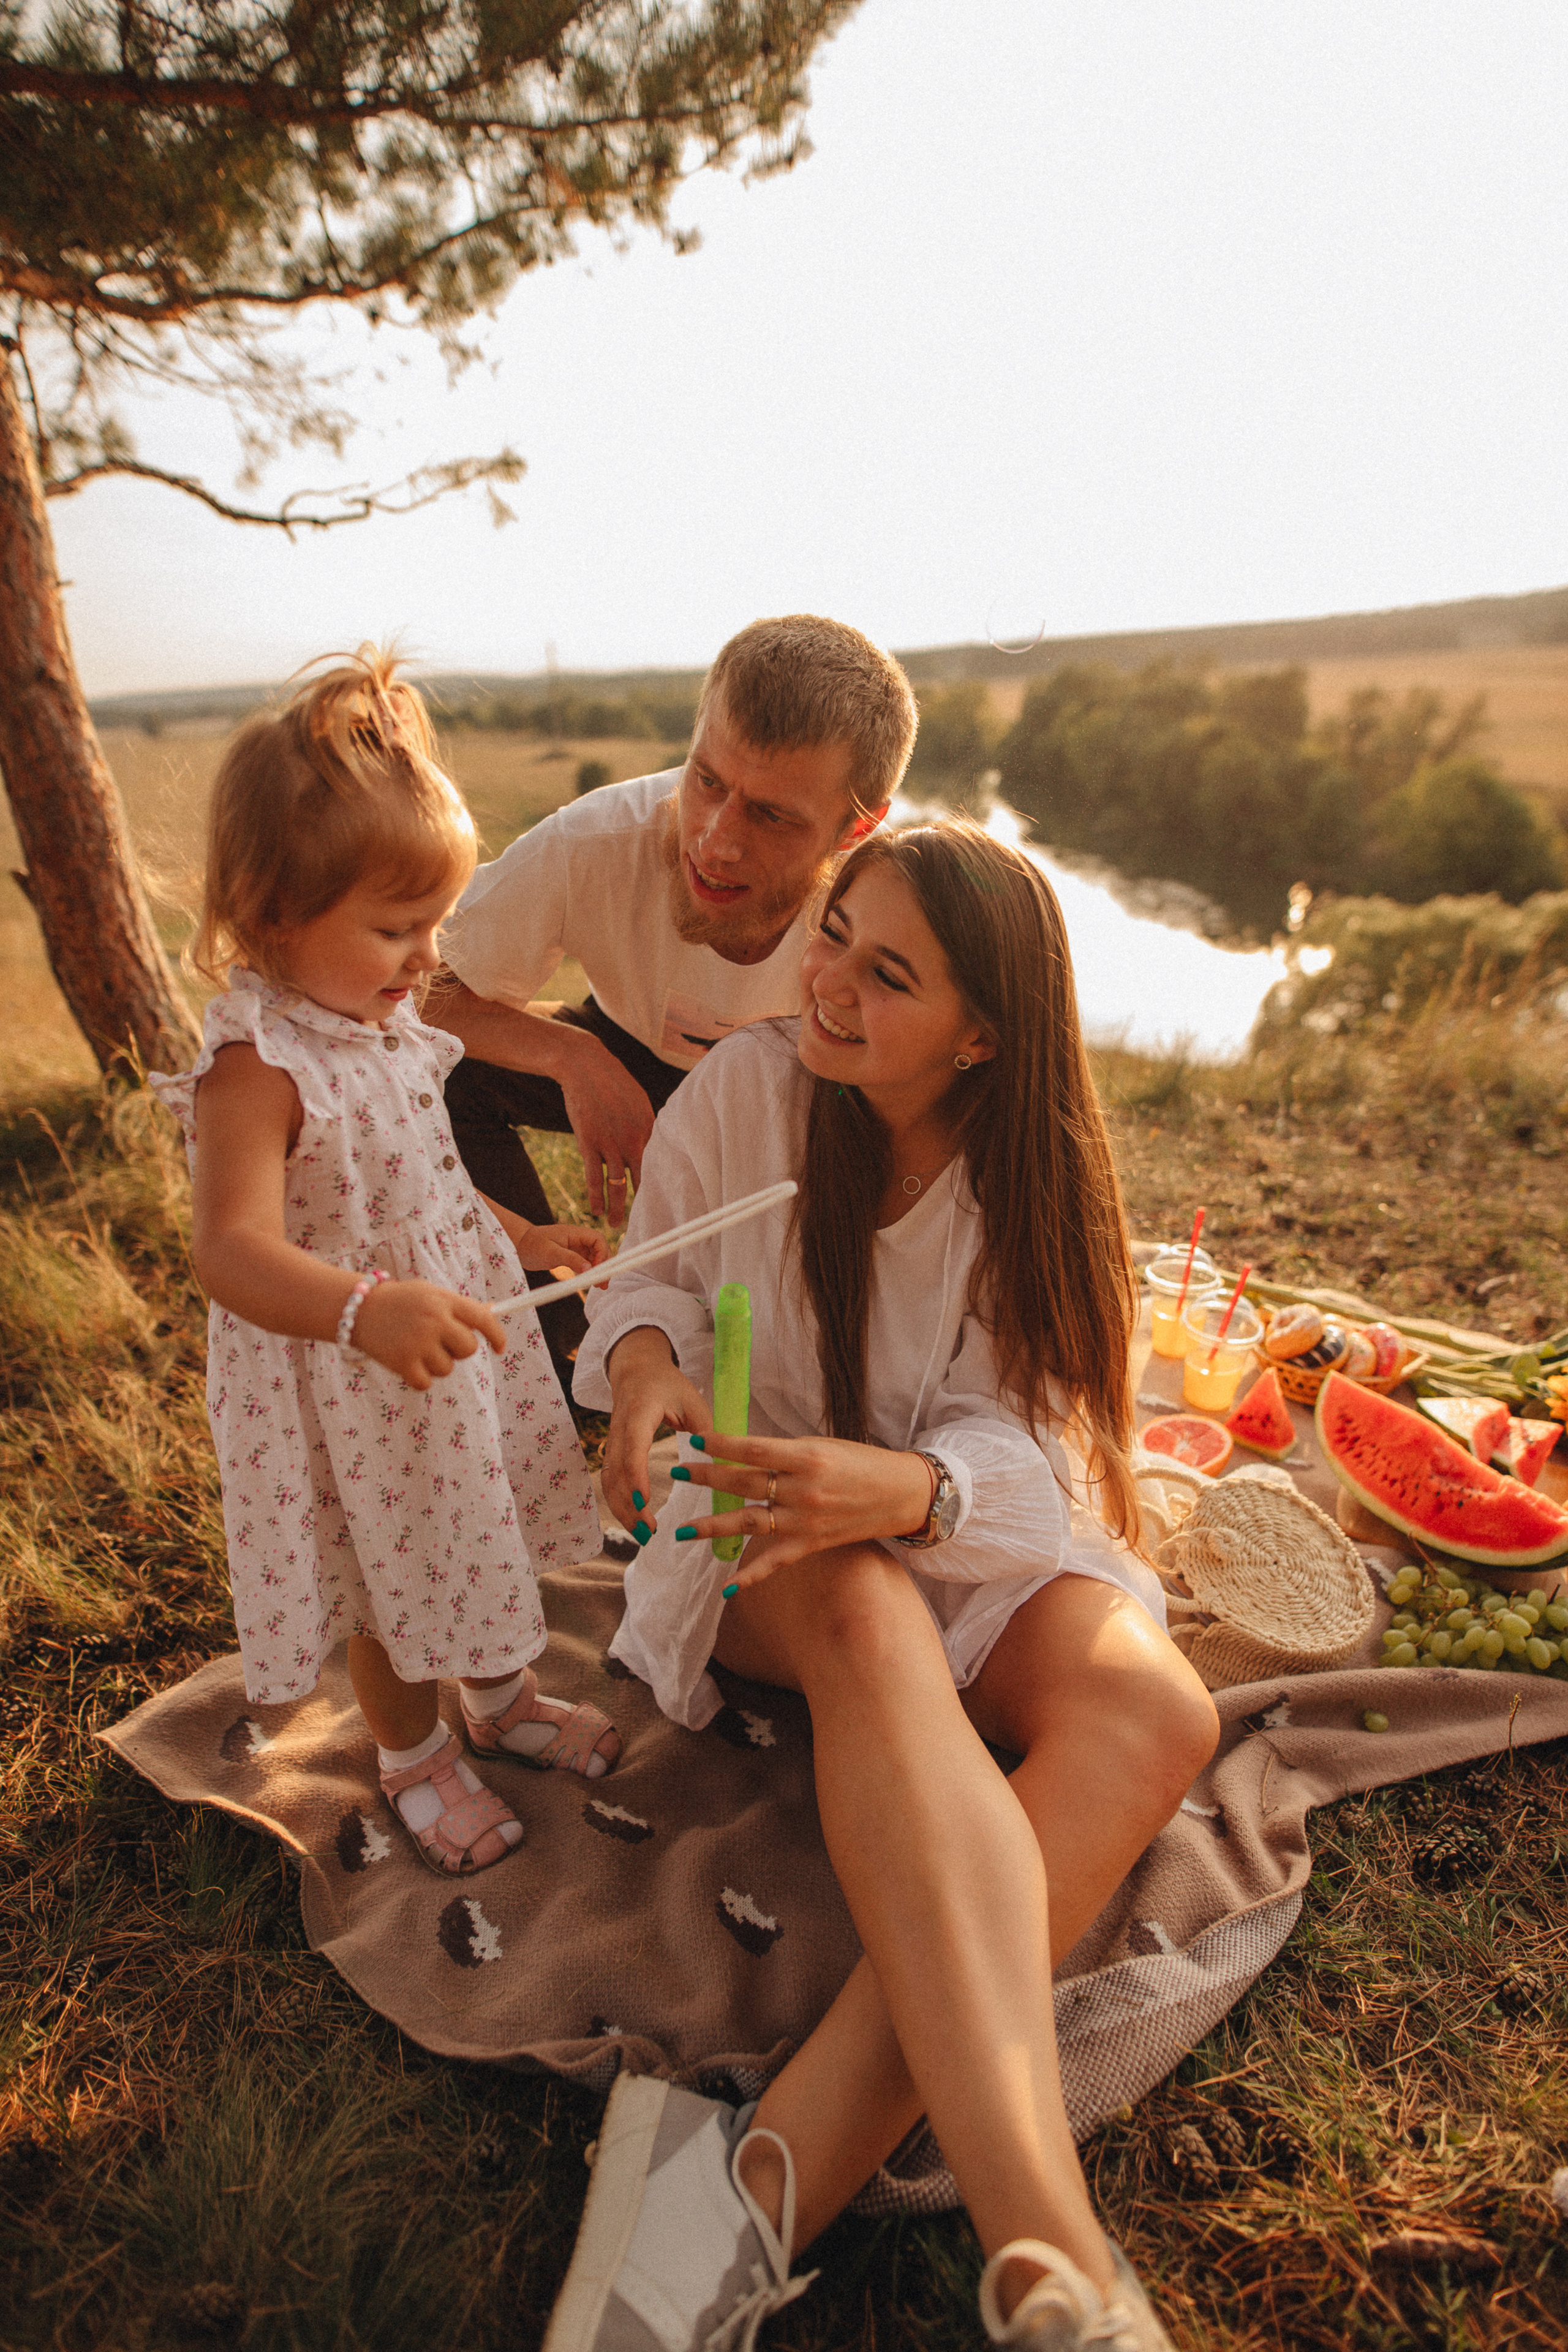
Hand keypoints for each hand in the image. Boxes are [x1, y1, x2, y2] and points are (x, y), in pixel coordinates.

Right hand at [351, 1278, 506, 1390]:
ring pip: (447, 1368)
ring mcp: (418, 1342)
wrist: (357, 1309)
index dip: (497, 1336)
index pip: (483, 1319)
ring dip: (436, 1363)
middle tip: (440, 1343)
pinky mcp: (402, 1363)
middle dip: (459, 1350)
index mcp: (444, 1300)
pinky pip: (427, 1383)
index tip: (500, 1348)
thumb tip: (491, 1315)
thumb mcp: (430, 1294)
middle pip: (469, 1348)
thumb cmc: (401, 1302)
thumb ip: (458, 1307)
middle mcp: (434, 1320)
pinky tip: (407, 1361)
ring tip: (416, 1347)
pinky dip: (420, 1377)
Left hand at [508, 1221, 609, 1277]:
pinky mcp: (570, 1256)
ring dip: (599, 1270)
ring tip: (601, 1286)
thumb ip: (570, 1259)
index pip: (598, 1239)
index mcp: (575, 1233)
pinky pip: (585, 1263)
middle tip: (604, 1282)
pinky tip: (591, 1282)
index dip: (603, 1253)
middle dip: (604, 1264)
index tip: (598, 1269)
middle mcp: (577, 1239)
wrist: (518, 1246)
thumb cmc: (531, 1245)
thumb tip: (589, 1269)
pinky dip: (590, 1272)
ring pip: (594, 1257)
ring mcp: (574, 1247)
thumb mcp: (551, 1253)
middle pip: (599, 1249)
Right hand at [557, 1033, 655, 1221]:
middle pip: (643, 1179)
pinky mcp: (589, 1143)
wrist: (585, 1066)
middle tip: (650, 1223)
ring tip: (616, 1225)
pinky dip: (595, 1196)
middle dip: (646, 1203)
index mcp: (650, 1128)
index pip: (661, 1164)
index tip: (670, 1204)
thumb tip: (654, 1142)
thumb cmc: (612, 1081)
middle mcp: (634, 1139)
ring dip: (617, 1208)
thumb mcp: (639, 1101)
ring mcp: (611, 1143)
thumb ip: (646, 1125)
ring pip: (618, 1184)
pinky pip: (593, 1177)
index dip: (665, 1186)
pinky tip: (597, 1211)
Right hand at [603, 1325, 712, 1535]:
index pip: (633, 1448)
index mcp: (639, 1413)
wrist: (636, 1368)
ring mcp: (612, 1441)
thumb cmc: (668, 1384)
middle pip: (616, 1473)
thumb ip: (704, 1430)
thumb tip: (721, 1464)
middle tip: (649, 1532)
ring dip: (622, 1510)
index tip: (645, 1502)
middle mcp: (620, 1429)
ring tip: (643, 1535)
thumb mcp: (692, 1400)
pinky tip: (635, 1522)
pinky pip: (610, 1481)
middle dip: (629, 1505)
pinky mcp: (612, 1451)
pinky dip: (619, 1503)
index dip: (636, 1477)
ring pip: (609, 1481)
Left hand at [669, 1429, 934, 1592]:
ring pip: (749, 1524)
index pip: (753, 1450)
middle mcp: (804, 1490)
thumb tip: (744, 1453)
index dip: (721, 1445)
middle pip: (744, 1484)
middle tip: (678, 1473)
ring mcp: (807, 1521)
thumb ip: (786, 1452)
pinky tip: (726, 1588)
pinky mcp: (812, 1544)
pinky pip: (775, 1562)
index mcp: (808, 1456)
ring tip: (681, 1531)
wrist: (903, 1494)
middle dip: (707, 1478)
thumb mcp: (824, 1446)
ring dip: (713, 1527)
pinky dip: (751, 1577)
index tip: (695, 1442)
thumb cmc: (863, 1463)